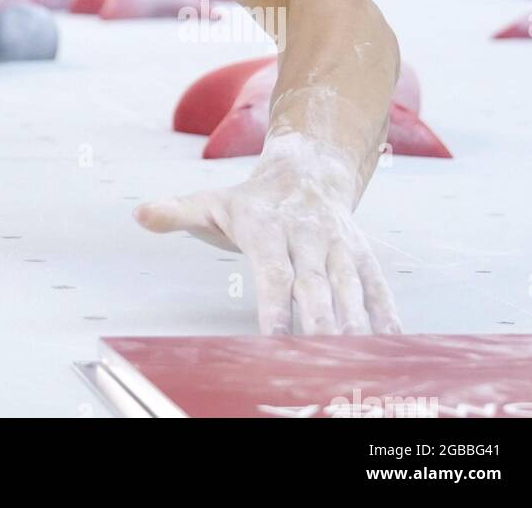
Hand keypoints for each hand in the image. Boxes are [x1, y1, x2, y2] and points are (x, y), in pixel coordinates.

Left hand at [133, 134, 401, 335]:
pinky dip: (386, 313)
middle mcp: (307, 234)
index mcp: (267, 226)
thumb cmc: (251, 200)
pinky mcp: (362, 253)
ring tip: (355, 361)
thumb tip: (139, 215)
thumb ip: (176, 212)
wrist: (307, 169)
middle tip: (320, 362)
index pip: (273, 272)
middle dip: (318, 323)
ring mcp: (338, 244)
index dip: (275, 306)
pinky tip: (392, 345)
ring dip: (355, 324)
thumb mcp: (210, 202)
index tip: (274, 341)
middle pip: (315, 285)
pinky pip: (377, 285)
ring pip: (350, 287)